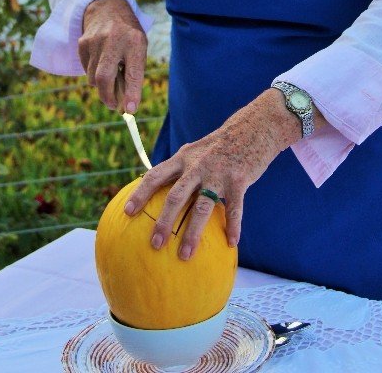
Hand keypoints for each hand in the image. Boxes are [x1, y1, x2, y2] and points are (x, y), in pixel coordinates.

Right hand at [78, 0, 146, 112]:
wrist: (108, 8)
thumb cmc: (128, 36)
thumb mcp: (139, 48)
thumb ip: (133, 73)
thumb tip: (126, 105)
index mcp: (134, 41)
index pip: (133, 71)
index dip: (132, 92)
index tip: (131, 110)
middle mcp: (113, 40)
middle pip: (104, 77)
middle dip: (108, 97)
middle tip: (113, 105)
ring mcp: (95, 41)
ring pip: (93, 77)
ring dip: (101, 84)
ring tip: (110, 73)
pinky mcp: (82, 43)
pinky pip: (85, 69)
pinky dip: (93, 72)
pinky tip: (101, 60)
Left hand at [123, 88, 323, 257]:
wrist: (254, 126)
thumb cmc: (222, 144)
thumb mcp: (197, 150)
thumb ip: (182, 167)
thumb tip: (162, 189)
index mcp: (183, 157)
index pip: (155, 175)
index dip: (140, 194)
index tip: (127, 212)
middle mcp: (197, 165)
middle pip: (176, 196)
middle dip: (163, 221)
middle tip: (154, 245)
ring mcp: (218, 173)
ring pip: (202, 207)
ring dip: (192, 233)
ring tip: (185, 255)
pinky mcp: (239, 180)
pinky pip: (234, 209)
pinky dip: (232, 227)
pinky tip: (231, 242)